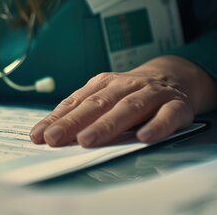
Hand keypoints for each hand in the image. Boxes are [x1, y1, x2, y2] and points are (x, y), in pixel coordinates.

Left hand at [30, 55, 216, 147]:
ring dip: (107, 125)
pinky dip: (157, 126)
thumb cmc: (131, 93)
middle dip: (74, 122)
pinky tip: (144, 137)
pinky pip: (168, 116)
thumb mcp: (105, 96)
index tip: (39, 135)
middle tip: (55, 139)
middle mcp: (126, 86)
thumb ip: (82, 113)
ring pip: (128, 108)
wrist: (176, 76)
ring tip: (87, 140)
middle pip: (98, 104)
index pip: (76, 102)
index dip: (57, 119)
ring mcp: (152, 94)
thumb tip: (49, 133)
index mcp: (104, 84)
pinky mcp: (177, 106)